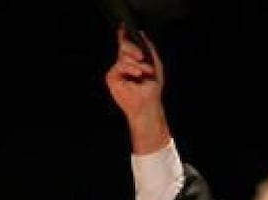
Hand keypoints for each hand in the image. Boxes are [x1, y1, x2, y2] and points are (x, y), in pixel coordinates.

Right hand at [105, 26, 169, 153]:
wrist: (148, 105)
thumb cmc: (152, 89)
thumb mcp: (156, 66)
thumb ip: (150, 50)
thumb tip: (142, 35)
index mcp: (133, 61)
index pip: (125, 45)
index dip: (123, 35)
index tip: (123, 25)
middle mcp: (123, 64)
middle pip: (123, 46)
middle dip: (133, 48)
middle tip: (142, 57)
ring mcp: (117, 70)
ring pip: (123, 56)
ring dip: (138, 64)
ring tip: (145, 74)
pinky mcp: (111, 77)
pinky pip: (120, 65)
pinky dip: (131, 69)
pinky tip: (138, 75)